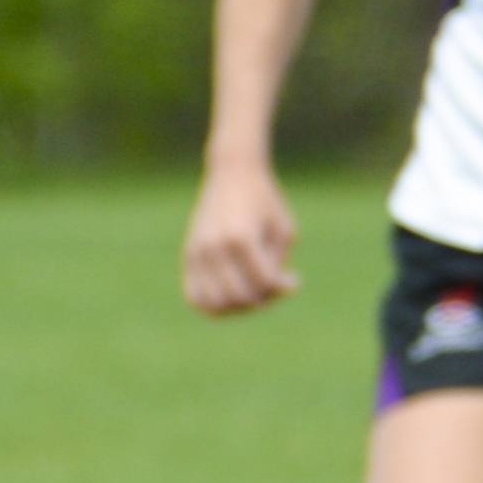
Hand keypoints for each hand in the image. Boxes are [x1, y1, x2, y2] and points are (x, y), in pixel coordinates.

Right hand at [182, 161, 296, 315]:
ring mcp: (198, 252)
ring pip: (214, 304)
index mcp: (242, 237)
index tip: (294, 278)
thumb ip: (276, 265)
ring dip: (237, 308)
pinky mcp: (189, 254)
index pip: (263, 282)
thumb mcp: (283, 229)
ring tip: (251, 293)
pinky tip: (231, 294)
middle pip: (239, 297)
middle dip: (262, 300)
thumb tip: (270, 295)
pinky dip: (213, 306)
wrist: (232, 173)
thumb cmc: (264, 200)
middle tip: (272, 286)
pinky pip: (194, 296)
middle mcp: (215, 247)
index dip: (284, 288)